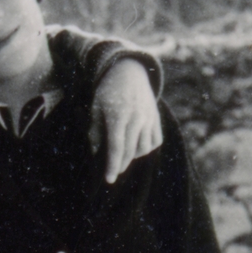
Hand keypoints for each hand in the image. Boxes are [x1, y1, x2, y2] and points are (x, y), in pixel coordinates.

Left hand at [89, 58, 162, 181]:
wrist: (129, 72)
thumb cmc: (107, 91)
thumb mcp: (95, 108)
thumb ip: (95, 131)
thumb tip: (96, 152)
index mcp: (118, 115)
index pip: (116, 147)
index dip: (112, 165)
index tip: (108, 180)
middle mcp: (136, 118)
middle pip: (130, 151)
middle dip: (120, 165)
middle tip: (112, 173)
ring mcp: (148, 118)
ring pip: (144, 148)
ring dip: (133, 157)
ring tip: (123, 155)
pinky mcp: (156, 118)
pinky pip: (155, 141)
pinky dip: (146, 148)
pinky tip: (137, 147)